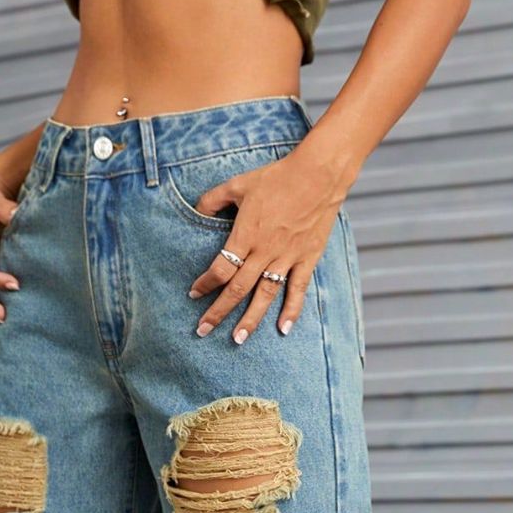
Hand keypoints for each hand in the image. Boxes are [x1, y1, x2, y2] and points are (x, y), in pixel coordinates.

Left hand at [186, 147, 349, 343]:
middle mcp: (264, 251)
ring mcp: (287, 258)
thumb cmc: (277, 176)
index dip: (205, 284)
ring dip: (250, 320)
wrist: (319, 173)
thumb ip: (213, 199)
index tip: (194, 294)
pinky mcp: (306, 259)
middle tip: (203, 330)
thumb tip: (195, 210)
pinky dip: (292, 311)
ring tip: (238, 339)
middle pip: (237, 289)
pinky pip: (297, 290)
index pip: (220, 267)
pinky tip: (283, 329)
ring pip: (264, 296)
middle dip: (218, 312)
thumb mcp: (239, 183)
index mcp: (246, 234)